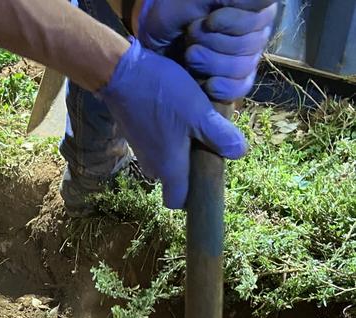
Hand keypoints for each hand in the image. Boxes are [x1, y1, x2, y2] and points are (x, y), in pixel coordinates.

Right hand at [98, 38, 245, 208]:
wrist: (122, 73)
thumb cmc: (162, 95)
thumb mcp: (198, 113)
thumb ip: (219, 136)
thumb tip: (239, 153)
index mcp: (169, 168)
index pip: (177, 201)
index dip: (191, 197)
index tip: (204, 181)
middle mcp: (152, 165)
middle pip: (173, 179)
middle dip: (188, 168)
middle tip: (204, 143)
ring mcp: (141, 150)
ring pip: (165, 160)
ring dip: (178, 149)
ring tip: (192, 123)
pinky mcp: (135, 134)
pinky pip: (156, 143)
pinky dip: (166, 135)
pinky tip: (174, 111)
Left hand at [138, 0, 278, 99]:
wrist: (152, 35)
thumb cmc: (174, 7)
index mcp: (253, 5)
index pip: (260, 19)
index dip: (235, 24)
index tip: (210, 20)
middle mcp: (255, 29)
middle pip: (252, 45)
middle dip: (215, 43)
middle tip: (191, 35)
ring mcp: (245, 56)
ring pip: (243, 67)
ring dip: (211, 63)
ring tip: (190, 55)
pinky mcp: (232, 80)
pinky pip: (240, 88)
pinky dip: (223, 88)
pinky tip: (208, 84)